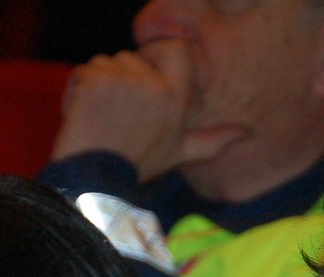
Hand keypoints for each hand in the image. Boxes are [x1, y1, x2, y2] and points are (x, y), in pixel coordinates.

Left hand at [51, 39, 248, 182]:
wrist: (96, 180)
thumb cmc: (137, 166)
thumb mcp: (180, 152)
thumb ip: (212, 140)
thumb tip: (247, 133)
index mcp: (176, 98)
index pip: (175, 50)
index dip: (156, 54)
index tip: (145, 71)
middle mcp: (153, 86)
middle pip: (130, 58)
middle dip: (118, 80)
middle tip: (115, 115)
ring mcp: (123, 81)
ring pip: (104, 64)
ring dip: (96, 85)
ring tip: (98, 118)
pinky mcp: (95, 82)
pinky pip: (82, 72)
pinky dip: (76, 91)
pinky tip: (81, 115)